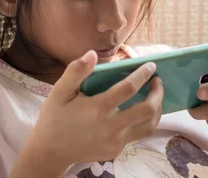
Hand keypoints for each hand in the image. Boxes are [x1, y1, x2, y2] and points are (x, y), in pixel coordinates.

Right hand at [21, 50, 163, 173]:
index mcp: (98, 108)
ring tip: (156, 97)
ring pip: (148, 127)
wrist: (50, 152)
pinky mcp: (116, 151)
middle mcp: (110, 127)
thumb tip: (92, 54)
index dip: (143, 75)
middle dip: (157, 93)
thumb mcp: (59, 92)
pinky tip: (140, 111)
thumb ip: (76, 71)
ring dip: (157, 110)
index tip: (152, 65)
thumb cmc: (54, 118)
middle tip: (158, 80)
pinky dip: (144, 122)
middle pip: (147, 110)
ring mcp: (115, 142)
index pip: (128, 88)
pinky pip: (137, 135)